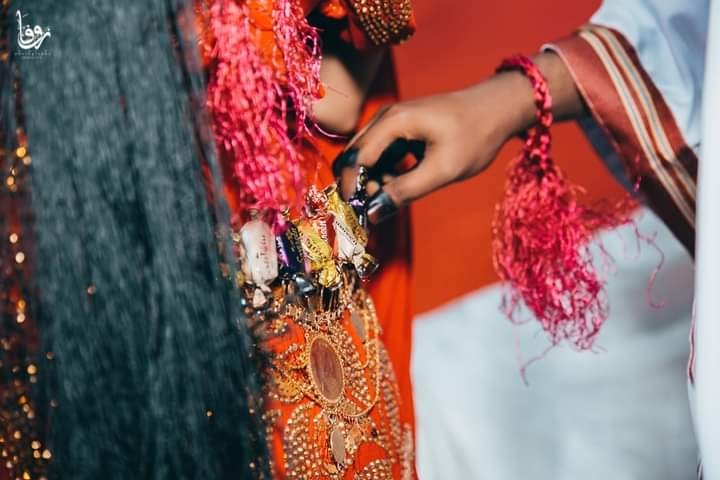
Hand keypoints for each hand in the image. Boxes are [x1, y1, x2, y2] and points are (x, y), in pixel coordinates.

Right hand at [333, 52, 582, 223]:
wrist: (497, 109)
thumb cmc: (474, 136)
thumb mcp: (442, 170)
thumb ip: (405, 191)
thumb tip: (372, 213)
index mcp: (393, 122)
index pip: (356, 159)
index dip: (352, 189)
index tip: (357, 215)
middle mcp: (385, 118)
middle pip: (353, 156)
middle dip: (359, 185)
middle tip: (377, 208)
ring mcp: (391, 122)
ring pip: (365, 157)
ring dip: (372, 180)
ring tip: (396, 195)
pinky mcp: (399, 129)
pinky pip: (379, 154)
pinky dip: (384, 172)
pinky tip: (403, 184)